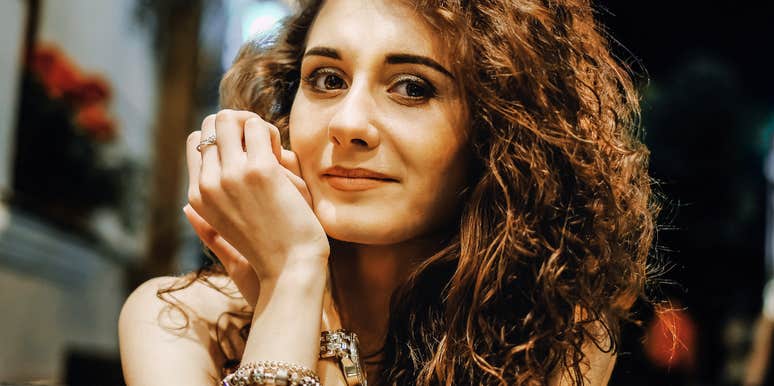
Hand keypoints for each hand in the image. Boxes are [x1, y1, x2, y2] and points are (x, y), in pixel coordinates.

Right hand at [186, 110, 328, 284]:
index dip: (223, 138)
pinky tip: (281, 156)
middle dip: (238, 126)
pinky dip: (271, 133)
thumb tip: (185, 208)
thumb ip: (203, 227)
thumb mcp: (226, 240)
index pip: (196, 142)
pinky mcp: (260, 170)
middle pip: (211, 124)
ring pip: (230, 118)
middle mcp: (207, 184)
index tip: (245, 154)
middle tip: (261, 148)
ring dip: (255, 127)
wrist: (292, 268)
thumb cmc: (266, 254)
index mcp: (196, 198)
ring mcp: (231, 175)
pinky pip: (258, 126)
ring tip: (271, 151)